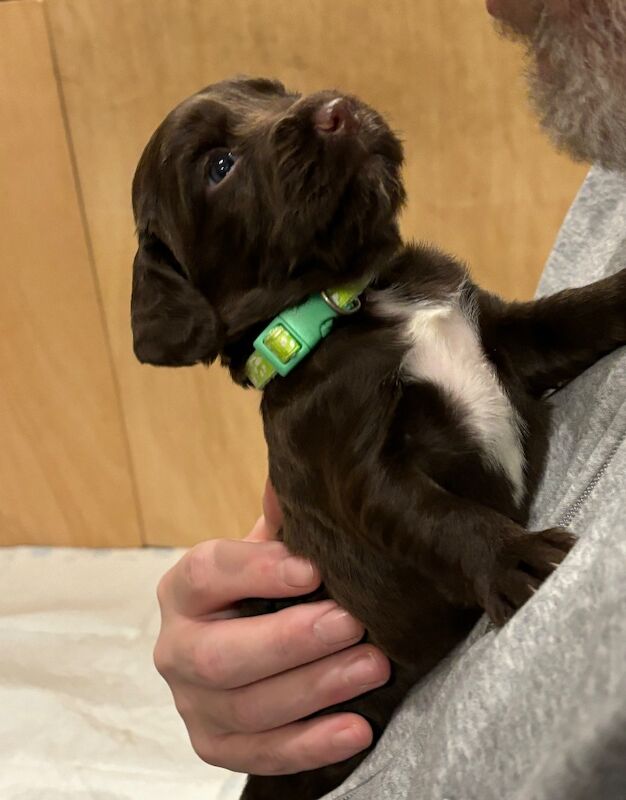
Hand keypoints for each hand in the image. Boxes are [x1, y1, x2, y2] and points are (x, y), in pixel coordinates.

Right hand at [153, 480, 390, 775]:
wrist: (247, 640)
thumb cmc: (264, 588)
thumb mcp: (269, 548)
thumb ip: (282, 517)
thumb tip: (307, 465)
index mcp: (184, 589)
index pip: (208, 573)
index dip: (257, 571)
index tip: (313, 569)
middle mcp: (176, 648)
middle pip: (221, 654)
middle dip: (290, 641)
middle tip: (351, 624)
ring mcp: (192, 703)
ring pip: (246, 708)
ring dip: (315, 689)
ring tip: (373, 666)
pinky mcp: (216, 745)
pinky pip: (260, 755)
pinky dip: (310, 745)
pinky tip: (357, 728)